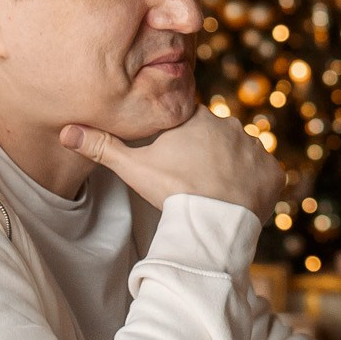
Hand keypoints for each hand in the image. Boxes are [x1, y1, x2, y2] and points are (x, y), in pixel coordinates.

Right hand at [60, 110, 284, 214]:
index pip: (188, 125)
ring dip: (231, 171)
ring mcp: (256, 149)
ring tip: (214, 194)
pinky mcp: (274, 173)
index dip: (180, 146)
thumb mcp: (132, 167)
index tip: (175, 165)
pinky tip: (237, 201)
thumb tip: (66, 131)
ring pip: (240, 156)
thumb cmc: (171, 189)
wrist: (211, 221)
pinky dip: (254, 187)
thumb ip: (101, 146)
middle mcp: (231, 125)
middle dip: (207, 157)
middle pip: (216, 139)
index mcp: (197, 118)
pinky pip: (265, 176)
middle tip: (193, 183)